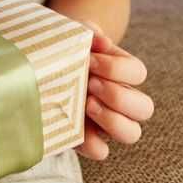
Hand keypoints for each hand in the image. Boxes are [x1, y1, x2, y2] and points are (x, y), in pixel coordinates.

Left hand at [75, 20, 153, 160]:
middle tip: (90, 84)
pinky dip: (91, 143)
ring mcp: (106, 123)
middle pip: (145, 107)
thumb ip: (86, 30)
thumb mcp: (71, 35)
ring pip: (132, 133)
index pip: (138, 73)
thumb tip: (98, 38)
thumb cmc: (61, 50)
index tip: (89, 59)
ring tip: (86, 104)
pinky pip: (102, 151)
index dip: (117, 68)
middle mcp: (120, 101)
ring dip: (112, 120)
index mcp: (121, 73)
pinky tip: (75, 128)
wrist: (37, 68)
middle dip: (118, 95)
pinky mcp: (86, 140)